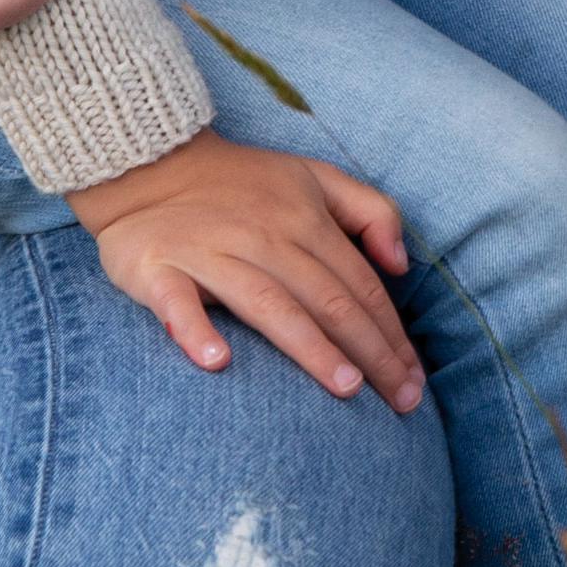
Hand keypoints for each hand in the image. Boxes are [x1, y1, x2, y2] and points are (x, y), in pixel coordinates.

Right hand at [70, 128, 424, 413]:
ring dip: (310, 347)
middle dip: (371, 352)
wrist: (152, 163)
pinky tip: (218, 363)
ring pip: (270, 304)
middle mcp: (265, 236)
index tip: (415, 380)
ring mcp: (211, 252)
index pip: (360, 283)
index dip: (392, 332)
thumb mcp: (316, 177)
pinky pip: (178, 304)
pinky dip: (196, 331)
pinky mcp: (159, 268)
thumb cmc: (245, 183)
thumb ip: (370, 210)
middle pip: (328, 299)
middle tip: (402, 402)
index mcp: (306, 219)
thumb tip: (401, 265)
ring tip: (347, 388)